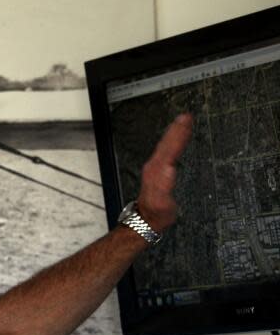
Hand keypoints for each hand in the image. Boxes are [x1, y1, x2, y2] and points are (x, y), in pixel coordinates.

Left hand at [137, 113, 192, 231]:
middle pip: (167, 143)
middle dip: (177, 129)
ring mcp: (156, 166)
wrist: (147, 218)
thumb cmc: (156, 212)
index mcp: (157, 171)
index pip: (169, 148)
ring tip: (184, 120)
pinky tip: (178, 136)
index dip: (178, 134)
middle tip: (187, 116)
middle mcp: (155, 166)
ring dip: (175, 132)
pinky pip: (166, 149)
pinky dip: (173, 140)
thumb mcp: (161, 202)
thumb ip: (164, 186)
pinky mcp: (159, 168)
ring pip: (166, 145)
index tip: (186, 120)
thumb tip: (169, 168)